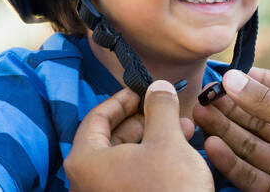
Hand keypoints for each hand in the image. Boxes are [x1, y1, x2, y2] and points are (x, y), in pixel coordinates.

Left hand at [64, 80, 214, 191]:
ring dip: (154, 139)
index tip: (143, 90)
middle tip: (168, 109)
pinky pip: (132, 178)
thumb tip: (158, 87)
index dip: (123, 99)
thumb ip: (160, 108)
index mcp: (85, 161)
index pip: (97, 116)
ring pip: (126, 159)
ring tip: (184, 129)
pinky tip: (179, 154)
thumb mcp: (167, 141)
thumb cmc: (168, 191)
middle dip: (145, 120)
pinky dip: (152, 162)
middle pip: (111, 137)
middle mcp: (86, 182)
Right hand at [193, 68, 269, 191]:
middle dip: (232, 105)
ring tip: (200, 114)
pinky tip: (212, 145)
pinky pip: (248, 173)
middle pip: (261, 117)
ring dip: (223, 129)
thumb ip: (268, 102)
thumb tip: (232, 78)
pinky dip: (228, 160)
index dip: (259, 81)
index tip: (232, 76)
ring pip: (250, 144)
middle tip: (205, 95)